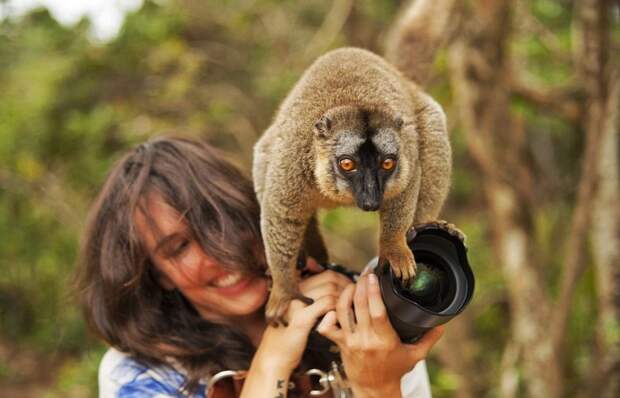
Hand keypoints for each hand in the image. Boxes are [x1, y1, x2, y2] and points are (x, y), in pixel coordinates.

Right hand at [255, 258, 352, 372]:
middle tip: (355, 297)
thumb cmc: (289, 334)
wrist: (274, 355)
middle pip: (329, 278)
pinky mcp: (301, 318)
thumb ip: (313, 298)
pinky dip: (338, 308)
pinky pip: (326, 304)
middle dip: (347, 286)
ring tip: (350, 307)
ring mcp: (296, 303)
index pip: (325, 273)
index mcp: (294, 287)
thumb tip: (336, 290)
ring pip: (330, 289)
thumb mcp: (299, 311)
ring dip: (345, 298)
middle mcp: (294, 291)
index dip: (342, 279)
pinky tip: (340, 316)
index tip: (350, 287)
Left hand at [316, 273, 443, 396]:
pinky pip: (327, 327)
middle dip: (360, 285)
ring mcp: (350, 341)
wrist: (374, 389)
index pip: (377, 311)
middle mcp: (366, 339)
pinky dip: (328, 314)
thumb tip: (443, 325)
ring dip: (346, 294)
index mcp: (385, 340)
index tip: (374, 277)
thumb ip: (428, 339)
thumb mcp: (415, 356)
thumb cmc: (394, 371)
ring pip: (342, 311)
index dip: (373, 292)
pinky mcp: (339, 344)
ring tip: (353, 283)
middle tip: (365, 273)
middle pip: (359, 306)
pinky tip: (335, 305)